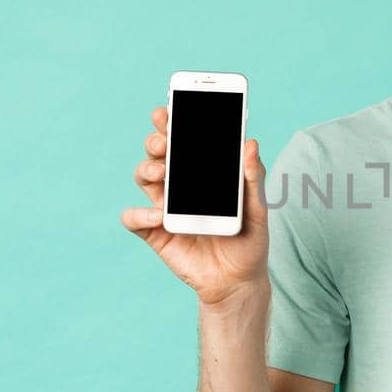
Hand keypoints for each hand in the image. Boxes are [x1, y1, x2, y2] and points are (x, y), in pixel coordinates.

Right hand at [120, 105, 269, 306]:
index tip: (168, 110)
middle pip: (158, 154)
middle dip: (157, 141)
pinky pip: (134, 219)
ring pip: (143, 178)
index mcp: (202, 174)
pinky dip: (140, 214)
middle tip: (165, 140)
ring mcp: (165, 208)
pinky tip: (160, 216)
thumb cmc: (249, 241)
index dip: (172, 124)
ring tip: (163, 171)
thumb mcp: (257, 208)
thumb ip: (253, 177)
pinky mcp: (155, 234)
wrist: (239, 281)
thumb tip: (250, 142)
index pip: (183, 142)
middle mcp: (179, 186)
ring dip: (147, 169)